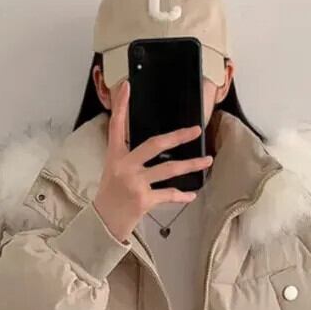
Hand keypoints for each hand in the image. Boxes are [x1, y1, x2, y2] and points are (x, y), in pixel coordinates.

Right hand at [92, 79, 213, 241]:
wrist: (103, 222)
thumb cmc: (111, 196)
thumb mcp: (113, 170)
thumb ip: (129, 157)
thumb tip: (154, 147)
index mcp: (115, 156)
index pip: (117, 125)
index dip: (122, 105)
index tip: (127, 86)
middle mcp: (125, 166)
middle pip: (154, 144)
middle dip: (178, 136)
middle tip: (196, 130)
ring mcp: (135, 183)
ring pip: (168, 170)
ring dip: (191, 165)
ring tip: (207, 160)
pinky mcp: (143, 200)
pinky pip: (168, 195)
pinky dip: (181, 195)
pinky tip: (192, 194)